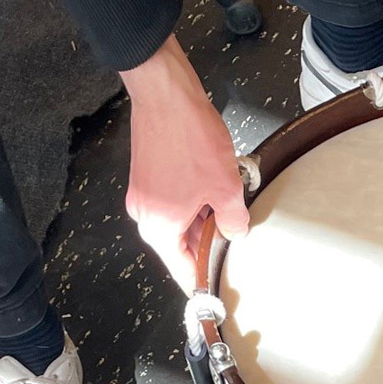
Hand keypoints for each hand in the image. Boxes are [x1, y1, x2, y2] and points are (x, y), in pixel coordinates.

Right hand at [121, 36, 247, 293]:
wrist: (165, 91)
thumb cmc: (189, 139)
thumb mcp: (224, 188)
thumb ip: (233, 222)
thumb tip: (234, 236)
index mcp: (159, 230)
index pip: (184, 271)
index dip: (206, 281)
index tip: (222, 292)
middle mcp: (146, 217)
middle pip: (183, 246)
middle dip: (211, 242)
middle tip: (238, 237)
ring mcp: (145, 196)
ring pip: (182, 222)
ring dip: (206, 218)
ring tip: (229, 202)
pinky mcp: (149, 177)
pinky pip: (176, 202)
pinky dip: (196, 200)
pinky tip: (217, 185)